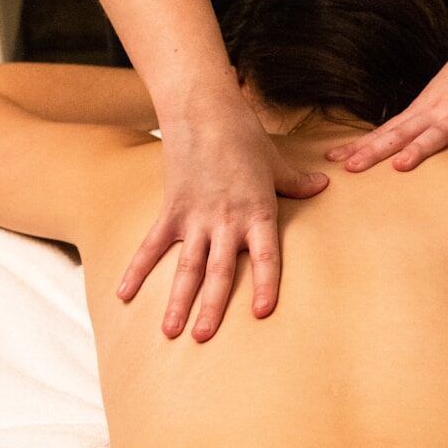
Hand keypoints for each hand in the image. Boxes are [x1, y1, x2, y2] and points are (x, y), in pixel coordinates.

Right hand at [116, 91, 328, 341]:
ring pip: (186, 266)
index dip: (264, 284)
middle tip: (203, 338)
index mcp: (257, 212)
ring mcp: (195, 217)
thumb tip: (322, 186)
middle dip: (211, 307)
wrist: (203, 110)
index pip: (265, 256)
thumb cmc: (244, 136)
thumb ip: (297, 183)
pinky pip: (152, 245)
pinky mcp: (171, 209)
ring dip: (177, 300)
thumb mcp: (276, 162)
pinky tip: (124, 294)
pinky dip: (137, 269)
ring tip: (170, 332)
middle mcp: (226, 221)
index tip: (260, 312)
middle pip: (219, 271)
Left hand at [325, 30, 447, 173]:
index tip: (332, 158)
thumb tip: (401, 145)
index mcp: (421, 109)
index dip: (359, 145)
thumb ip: (421, 122)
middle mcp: (435, 111)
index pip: (384, 131)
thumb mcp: (437, 97)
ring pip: (437, 134)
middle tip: (349, 168)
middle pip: (399, 134)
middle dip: (373, 152)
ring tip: (401, 167)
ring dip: (419, 149)